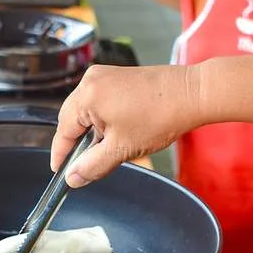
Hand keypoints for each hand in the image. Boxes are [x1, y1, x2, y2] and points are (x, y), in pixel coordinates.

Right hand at [52, 64, 202, 186]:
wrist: (192, 94)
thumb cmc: (161, 116)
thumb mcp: (121, 149)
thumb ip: (92, 166)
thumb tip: (73, 177)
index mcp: (87, 96)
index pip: (63, 130)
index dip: (61, 154)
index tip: (60, 171)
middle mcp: (91, 80)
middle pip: (72, 118)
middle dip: (77, 143)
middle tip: (84, 165)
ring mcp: (105, 75)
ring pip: (86, 110)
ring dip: (92, 131)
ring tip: (109, 148)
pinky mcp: (118, 76)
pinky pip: (99, 100)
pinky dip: (102, 118)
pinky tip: (118, 132)